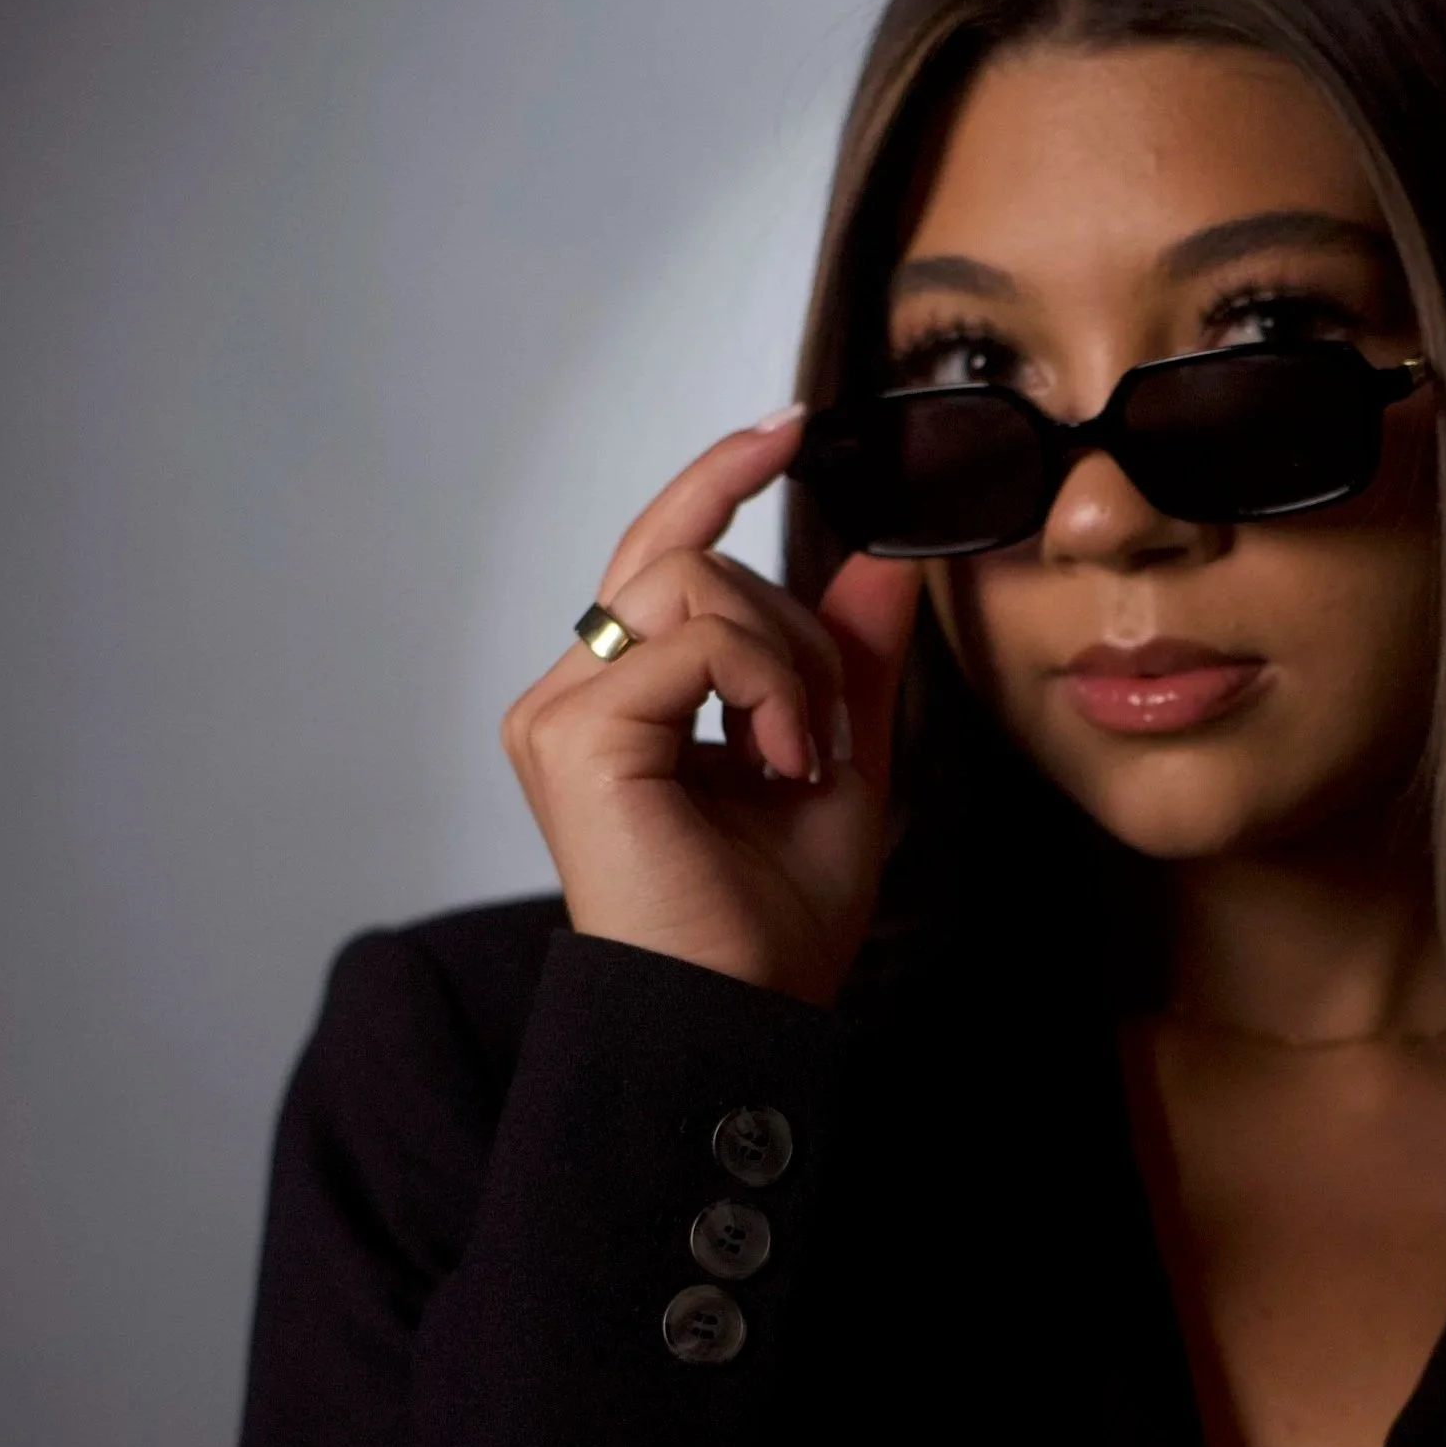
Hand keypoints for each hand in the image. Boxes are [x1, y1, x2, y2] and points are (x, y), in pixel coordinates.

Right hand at [500, 408, 921, 1004]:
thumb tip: (885, 555)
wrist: (742, 1018)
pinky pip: (700, 638)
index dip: (718, 479)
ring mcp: (560, 711)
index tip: (792, 428)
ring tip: (804, 756)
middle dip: (796, 633)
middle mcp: (574, 694)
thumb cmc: (772, 924)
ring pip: (699, 585)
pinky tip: (783, 764)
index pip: (663, 551)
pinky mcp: (572, 733)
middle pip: (692, 560)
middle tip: (827, 736)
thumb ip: (849, 657)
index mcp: (624, 698)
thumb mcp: (837, 760)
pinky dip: (771, 687)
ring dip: (790, 661)